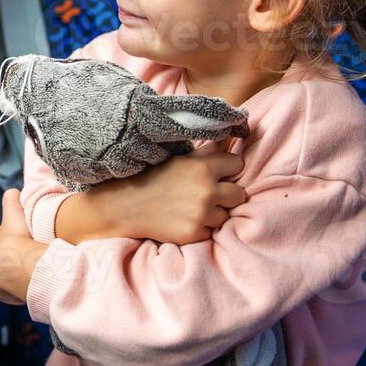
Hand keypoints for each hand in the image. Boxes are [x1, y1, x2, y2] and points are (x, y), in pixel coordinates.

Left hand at [0, 188, 46, 305]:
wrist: (16, 267)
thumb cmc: (16, 239)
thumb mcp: (14, 215)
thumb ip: (11, 201)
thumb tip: (13, 190)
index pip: (1, 242)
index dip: (14, 241)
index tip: (25, 244)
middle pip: (2, 260)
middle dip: (12, 260)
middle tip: (30, 260)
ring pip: (5, 276)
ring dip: (14, 276)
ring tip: (30, 274)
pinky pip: (9, 291)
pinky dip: (16, 289)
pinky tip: (27, 285)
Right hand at [57, 143, 247, 245]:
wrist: (125, 205)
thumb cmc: (154, 177)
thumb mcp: (180, 158)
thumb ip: (210, 149)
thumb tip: (233, 131)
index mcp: (202, 167)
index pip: (238, 164)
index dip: (228, 169)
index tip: (218, 173)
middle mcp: (206, 190)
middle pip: (239, 194)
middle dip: (226, 194)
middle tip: (206, 194)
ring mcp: (201, 214)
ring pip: (226, 215)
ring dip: (213, 213)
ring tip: (192, 208)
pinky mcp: (194, 234)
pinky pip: (211, 232)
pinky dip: (201, 228)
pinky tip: (184, 220)